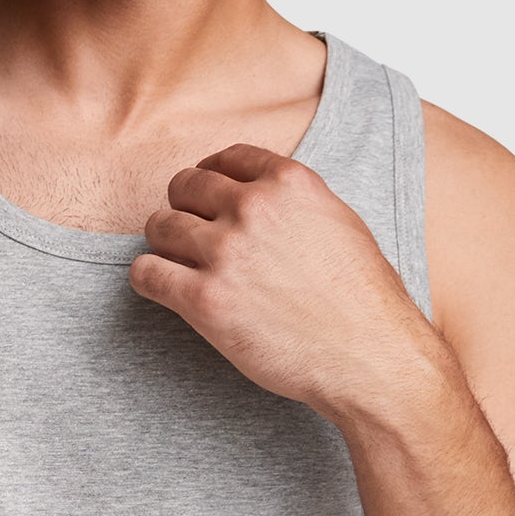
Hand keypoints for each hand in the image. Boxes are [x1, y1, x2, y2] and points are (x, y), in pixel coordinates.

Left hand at [130, 144, 437, 421]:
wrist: (368, 357)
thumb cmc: (363, 300)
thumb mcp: (339, 223)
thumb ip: (294, 202)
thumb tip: (257, 198)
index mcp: (290, 182)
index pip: (227, 158)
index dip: (211, 175)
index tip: (206, 195)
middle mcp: (253, 209)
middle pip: (185, 186)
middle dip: (183, 207)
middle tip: (187, 232)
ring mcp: (225, 253)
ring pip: (159, 225)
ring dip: (162, 242)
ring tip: (175, 262)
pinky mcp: (203, 300)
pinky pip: (146, 273)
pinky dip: (148, 278)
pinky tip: (161, 286)